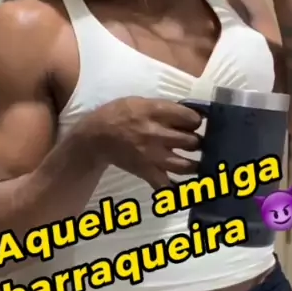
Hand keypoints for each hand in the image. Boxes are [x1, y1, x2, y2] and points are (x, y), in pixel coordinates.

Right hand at [82, 97, 202, 189]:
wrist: (95, 137)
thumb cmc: (118, 115)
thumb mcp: (141, 101)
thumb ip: (165, 108)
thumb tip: (189, 115)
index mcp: (155, 112)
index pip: (191, 118)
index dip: (196, 121)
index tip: (194, 123)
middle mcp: (156, 134)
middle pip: (191, 141)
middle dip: (196, 142)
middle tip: (194, 142)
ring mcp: (152, 156)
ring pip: (185, 165)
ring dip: (193, 165)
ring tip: (196, 163)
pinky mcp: (146, 172)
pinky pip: (165, 186)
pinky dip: (175, 189)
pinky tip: (183, 189)